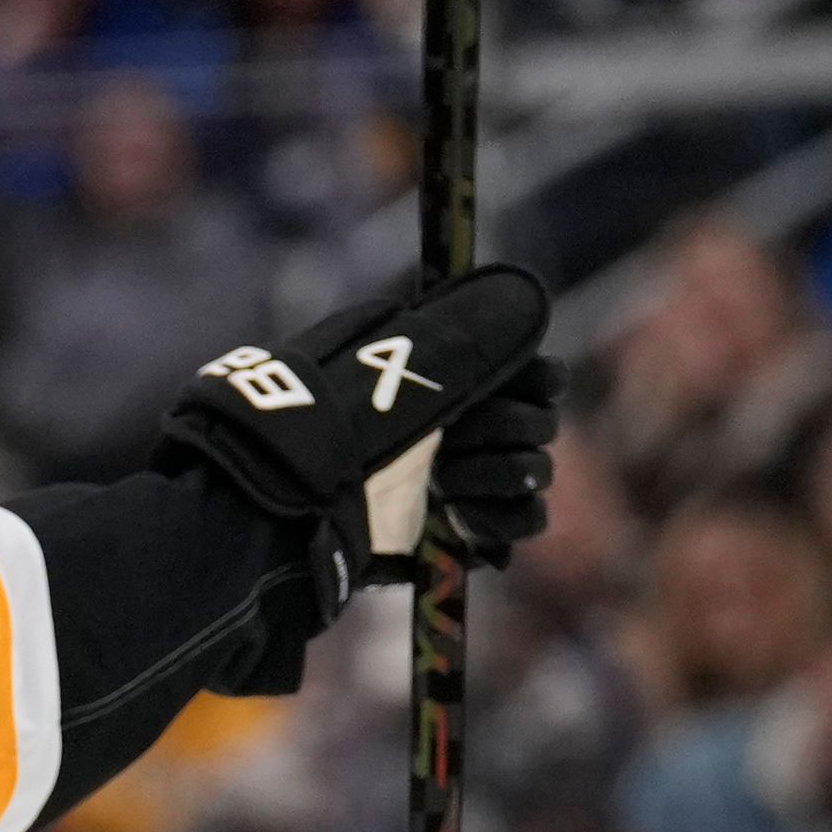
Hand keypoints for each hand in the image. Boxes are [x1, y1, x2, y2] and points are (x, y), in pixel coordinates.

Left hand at [153, 266, 560, 675]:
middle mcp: (461, 425)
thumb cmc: (333, 430)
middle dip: (505, 430)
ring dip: (499, 476)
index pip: (536, 373)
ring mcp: (462, 482)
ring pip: (535, 474)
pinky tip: (461, 519)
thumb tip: (519, 297)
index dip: (534, 379)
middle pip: (538, 424)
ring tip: (446, 486)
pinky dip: (503, 523)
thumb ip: (459, 332)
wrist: (293, 508)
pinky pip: (521, 525)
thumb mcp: (393, 363)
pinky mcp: (456, 535)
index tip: (519, 384)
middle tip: (452, 443)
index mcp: (449, 378)